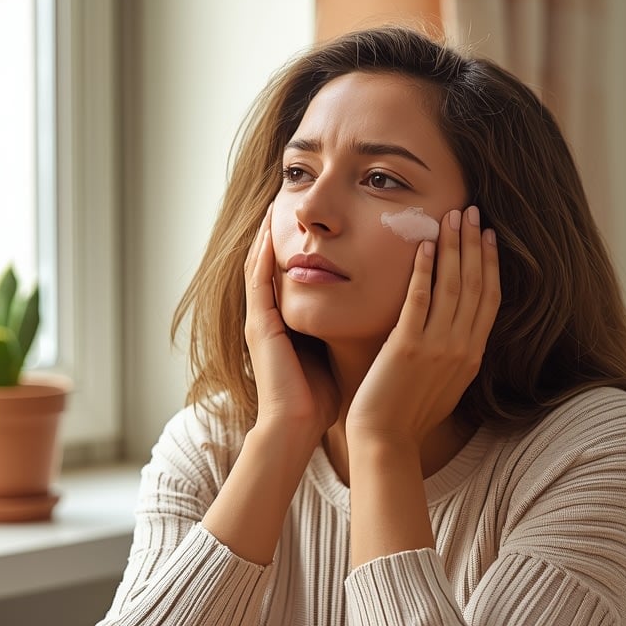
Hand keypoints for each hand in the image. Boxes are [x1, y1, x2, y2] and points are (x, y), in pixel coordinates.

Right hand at [244, 206, 339, 442]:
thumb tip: (367, 308)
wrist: (296, 426)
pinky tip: (269, 232)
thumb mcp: (331, 351)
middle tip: (285, 199)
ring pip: (259, 266)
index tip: (313, 220)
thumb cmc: (319, 397)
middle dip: (277, 233)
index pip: (290, 274)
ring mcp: (259, 320)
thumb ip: (338, 328)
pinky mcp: (258, 326)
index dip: (298, 247)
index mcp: (285, 323)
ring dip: (266, 235)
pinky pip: (257, 282)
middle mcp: (267, 317)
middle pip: (270, 264)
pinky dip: (261, 255)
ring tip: (274, 205)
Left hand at [346, 205, 499, 448]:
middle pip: (475, 285)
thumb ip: (455, 355)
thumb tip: (459, 330)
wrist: (387, 440)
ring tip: (452, 216)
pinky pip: (420, 300)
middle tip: (473, 211)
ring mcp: (436, 347)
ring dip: (453, 247)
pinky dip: (425, 271)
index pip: (489, 299)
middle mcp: (461, 348)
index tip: (489, 235)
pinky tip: (425, 246)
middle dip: (475, 244)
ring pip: (452, 286)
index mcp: (472, 356)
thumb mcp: (446, 384)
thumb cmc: (410, 415)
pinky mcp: (407, 347)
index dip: (490, 264)